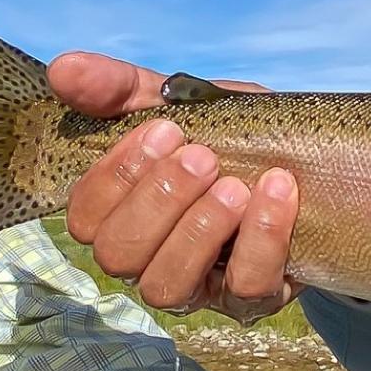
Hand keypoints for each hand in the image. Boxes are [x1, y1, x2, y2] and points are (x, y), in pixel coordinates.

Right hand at [48, 49, 297, 322]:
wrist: (307, 156)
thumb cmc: (226, 134)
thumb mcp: (176, 103)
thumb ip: (118, 87)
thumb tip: (62, 68)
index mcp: (120, 214)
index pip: (85, 218)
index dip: (115, 178)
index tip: (165, 129)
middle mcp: (147, 259)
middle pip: (118, 256)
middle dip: (158, 201)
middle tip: (203, 156)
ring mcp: (197, 287)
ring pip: (166, 286)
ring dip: (198, 231)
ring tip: (234, 185)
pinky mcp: (252, 301)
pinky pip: (245, 289)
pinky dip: (261, 239)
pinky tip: (276, 191)